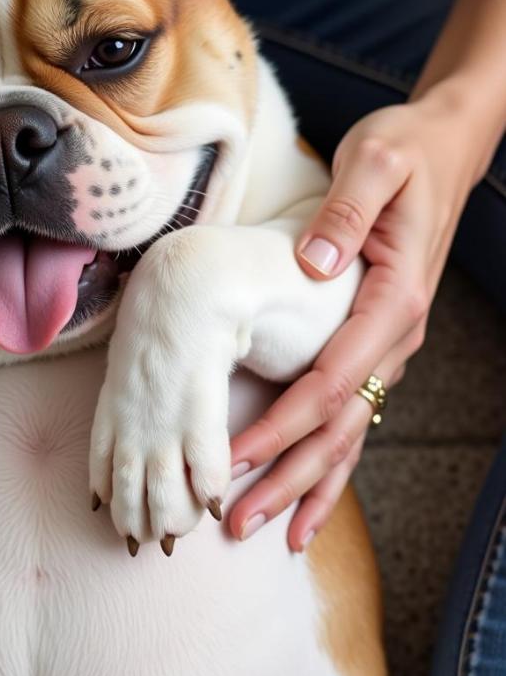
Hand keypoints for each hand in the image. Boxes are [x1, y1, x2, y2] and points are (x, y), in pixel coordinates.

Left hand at [226, 93, 490, 548]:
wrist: (443, 147)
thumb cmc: (404, 153)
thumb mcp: (374, 163)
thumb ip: (345, 214)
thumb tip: (311, 265)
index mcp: (394, 299)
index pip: (330, 380)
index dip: (281, 425)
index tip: (233, 457)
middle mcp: (397, 335)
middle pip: (337, 425)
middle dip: (285, 476)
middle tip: (235, 522)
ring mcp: (391, 345)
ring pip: (349, 433)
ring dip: (304, 483)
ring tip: (262, 529)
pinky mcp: (378, 342)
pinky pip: (356, 414)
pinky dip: (332, 462)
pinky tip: (308, 497)